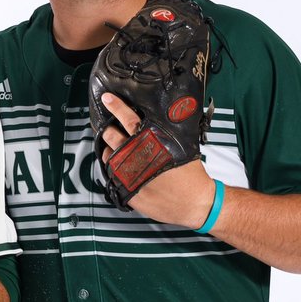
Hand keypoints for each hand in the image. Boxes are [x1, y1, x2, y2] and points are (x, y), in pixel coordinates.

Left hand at [98, 93, 215, 227]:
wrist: (194, 202)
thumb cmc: (191, 175)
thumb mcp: (180, 146)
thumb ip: (164, 134)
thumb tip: (153, 124)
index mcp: (150, 141)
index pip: (127, 118)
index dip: (115, 106)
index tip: (107, 99)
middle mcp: (136, 155)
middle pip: (111, 135)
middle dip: (107, 128)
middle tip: (106, 125)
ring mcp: (128, 173)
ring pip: (108, 155)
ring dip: (109, 149)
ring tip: (113, 147)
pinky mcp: (126, 189)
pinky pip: (111, 174)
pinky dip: (113, 168)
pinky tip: (119, 166)